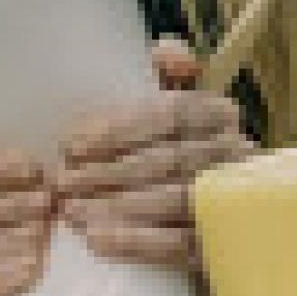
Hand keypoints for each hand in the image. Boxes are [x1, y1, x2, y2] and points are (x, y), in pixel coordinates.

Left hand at [56, 40, 253, 270]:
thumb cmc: (171, 164)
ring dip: (117, 206)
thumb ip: (166, 81)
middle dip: (108, 172)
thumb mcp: (167, 118)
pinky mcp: (224, 245)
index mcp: (219, 115)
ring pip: (175, 199)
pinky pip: (181, 244)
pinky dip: (138, 242)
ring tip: (72, 212)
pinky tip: (98, 240)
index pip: (171, 113)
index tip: (71, 145)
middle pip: (169, 159)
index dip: (119, 129)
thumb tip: (165, 50)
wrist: (216, 233)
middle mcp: (236, 154)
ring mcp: (234, 203)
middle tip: (61, 184)